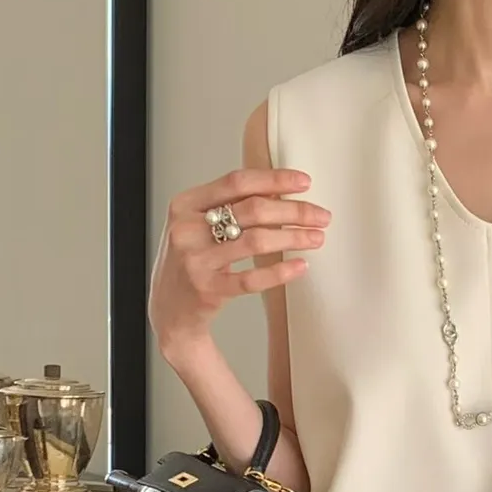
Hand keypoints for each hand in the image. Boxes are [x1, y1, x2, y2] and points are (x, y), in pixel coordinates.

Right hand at [149, 168, 329, 363]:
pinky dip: (280, 271)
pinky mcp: (208, 290)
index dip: (274, 179)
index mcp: (185, 204)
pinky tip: (301, 266)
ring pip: (256, 241)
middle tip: (322, 216)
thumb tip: (278, 192)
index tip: (305, 182)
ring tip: (317, 238)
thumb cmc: (190, 263)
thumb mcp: (197, 226)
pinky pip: (252, 279)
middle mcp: (187, 229)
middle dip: (294, 211)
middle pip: (252, 209)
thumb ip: (227, 206)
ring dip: (293, 237)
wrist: (169, 312)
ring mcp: (196, 261)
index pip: (237, 181)